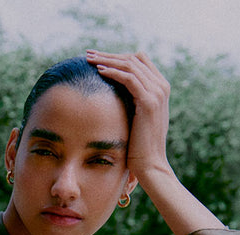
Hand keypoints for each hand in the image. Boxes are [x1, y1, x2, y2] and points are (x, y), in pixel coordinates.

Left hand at [86, 50, 170, 184]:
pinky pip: (129, 79)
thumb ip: (131, 103)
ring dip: (107, 60)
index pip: (138, 61)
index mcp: (160, 88)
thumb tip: (113, 96)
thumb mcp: (136, 119)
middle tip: (88, 54)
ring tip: (88, 59)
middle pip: (133, 59)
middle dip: (108, 55)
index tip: (97, 59)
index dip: (117, 57)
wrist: (150, 164)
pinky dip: (113, 72)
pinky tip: (98, 72)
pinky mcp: (149, 102)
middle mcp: (161, 86)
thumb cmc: (139, 147)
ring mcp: (157, 93)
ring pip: (129, 65)